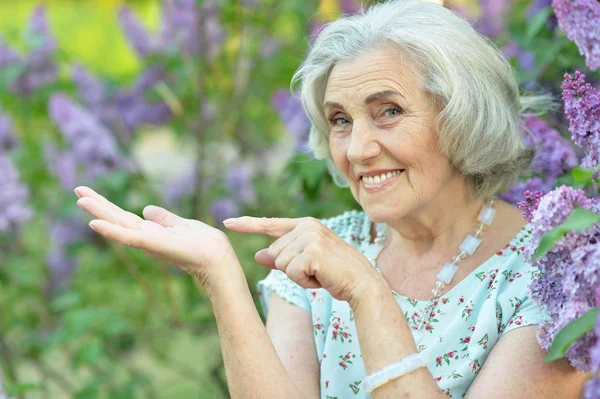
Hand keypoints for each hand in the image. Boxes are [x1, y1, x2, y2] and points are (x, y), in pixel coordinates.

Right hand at [75, 186, 236, 285]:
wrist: (217, 259)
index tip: (89, 193)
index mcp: (151, 232)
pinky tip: (95, 223)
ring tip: (80, 199)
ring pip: (118, 225)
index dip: (108, 206)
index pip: (125, 217)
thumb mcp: (181, 225)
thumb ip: (164, 218)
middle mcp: (146, 237)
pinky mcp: (153, 245)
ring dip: (100, 212)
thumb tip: (146, 208)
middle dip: (98, 204)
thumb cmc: (203, 244)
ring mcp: (148, 242)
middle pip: (117, 219)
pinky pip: (128, 238)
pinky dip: (112, 231)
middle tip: (77, 189)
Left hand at [224, 216, 379, 303]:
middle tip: (316, 270)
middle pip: (274, 253)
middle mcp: (307, 226)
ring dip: (298, 276)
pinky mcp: (312, 252)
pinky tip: (321, 278)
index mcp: (305, 224)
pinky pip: (290, 273)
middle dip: (290, 268)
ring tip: (320, 273)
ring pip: (281, 264)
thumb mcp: (305, 263)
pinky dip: (304, 282)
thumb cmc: (334, 273)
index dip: (247, 224)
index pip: (270, 224)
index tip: (228, 223)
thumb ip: (281, 257)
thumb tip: (257, 255)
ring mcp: (310, 237)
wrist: (361, 283)